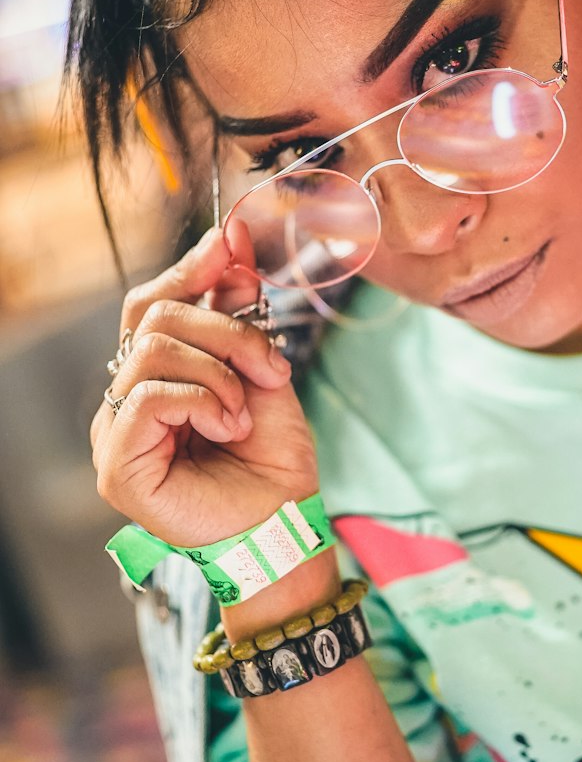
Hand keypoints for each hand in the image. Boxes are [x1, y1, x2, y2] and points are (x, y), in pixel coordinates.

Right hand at [91, 221, 320, 548]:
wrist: (286, 522)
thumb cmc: (272, 459)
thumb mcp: (262, 368)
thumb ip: (238, 311)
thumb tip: (228, 239)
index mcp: (156, 376)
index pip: (151, 305)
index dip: (188, 270)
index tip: (229, 247)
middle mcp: (127, 400)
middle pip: (153, 318)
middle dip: (226, 329)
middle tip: (272, 366)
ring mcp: (115, 432)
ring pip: (152, 349)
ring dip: (218, 370)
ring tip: (245, 410)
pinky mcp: (116, 464)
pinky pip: (149, 395)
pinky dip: (202, 400)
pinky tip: (228, 427)